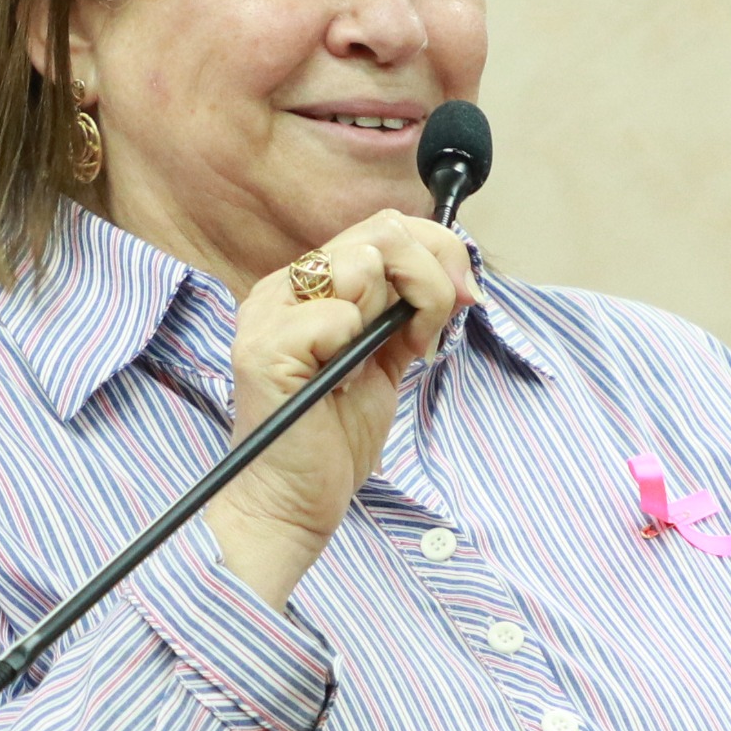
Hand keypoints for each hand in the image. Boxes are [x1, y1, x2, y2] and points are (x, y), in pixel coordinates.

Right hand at [202, 210, 476, 610]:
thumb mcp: (385, 357)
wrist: (292, 504)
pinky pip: (336, 317)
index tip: (465, 297)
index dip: (438, 252)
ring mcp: (268, 313)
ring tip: (373, 363)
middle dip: (429, 282)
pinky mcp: (265, 349)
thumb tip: (457, 270)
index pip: (385, 225)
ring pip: (362, 265)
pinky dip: (357, 350)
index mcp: (309, 284)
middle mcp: (283, 287)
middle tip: (428, 336)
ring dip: (393, 315)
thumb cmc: (333, 437)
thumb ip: (407, 309)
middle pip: (382, 234)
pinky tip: (344, 385)